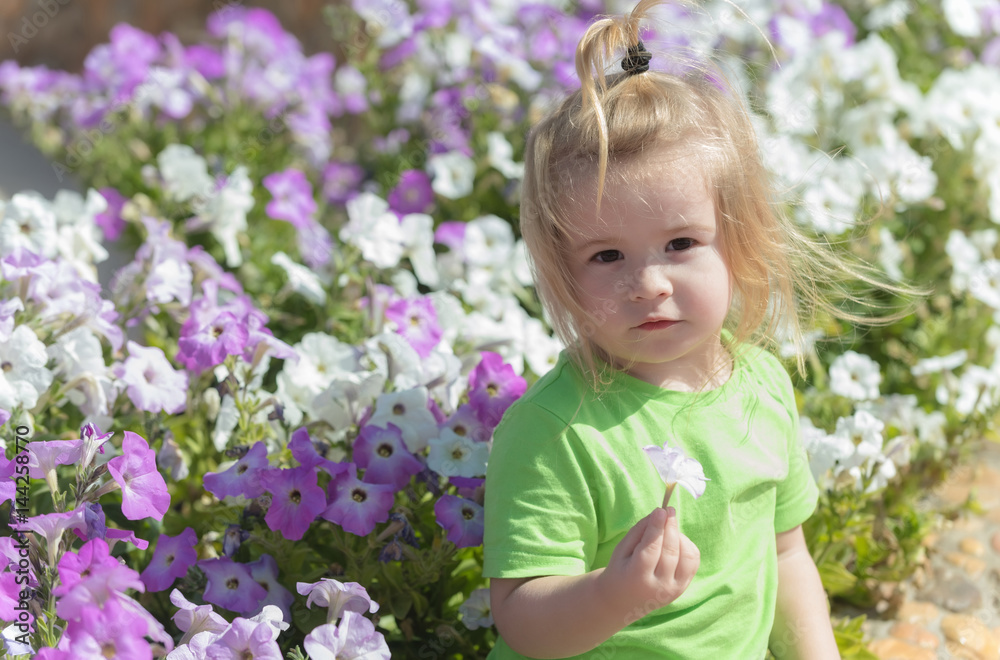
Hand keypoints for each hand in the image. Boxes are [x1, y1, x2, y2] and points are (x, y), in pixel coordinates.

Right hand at [597, 507, 699, 624]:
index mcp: (637, 577)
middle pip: (670, 551)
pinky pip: (693, 561)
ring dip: (679, 536)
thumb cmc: (620, 570)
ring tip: (668, 528)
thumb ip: (639, 531)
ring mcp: (674, 589)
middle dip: (670, 527)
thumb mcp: (621, 550)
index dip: (657, 528)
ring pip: (686, 555)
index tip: (661, 510)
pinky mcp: (683, 588)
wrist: (623, 602)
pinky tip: (676, 541)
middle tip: (668, 510)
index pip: (651, 549)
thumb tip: (659, 513)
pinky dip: (687, 546)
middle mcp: (659, 587)